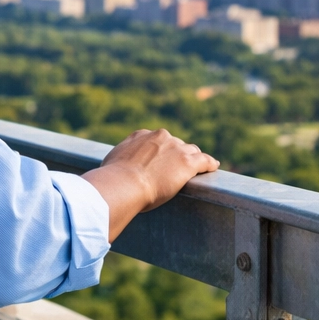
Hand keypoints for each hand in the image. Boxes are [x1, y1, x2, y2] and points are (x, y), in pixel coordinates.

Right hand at [80, 128, 219, 241]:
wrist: (124, 183)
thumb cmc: (112, 180)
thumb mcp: (109, 165)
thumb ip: (115, 166)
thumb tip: (105, 178)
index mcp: (140, 135)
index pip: (155, 139)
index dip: (158, 150)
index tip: (159, 159)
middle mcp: (159, 137)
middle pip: (174, 143)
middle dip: (175, 154)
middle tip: (175, 168)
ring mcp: (175, 148)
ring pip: (190, 151)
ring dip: (193, 158)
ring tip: (197, 168)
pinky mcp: (188, 162)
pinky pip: (204, 160)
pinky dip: (209, 163)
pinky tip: (214, 167)